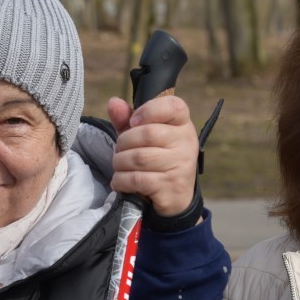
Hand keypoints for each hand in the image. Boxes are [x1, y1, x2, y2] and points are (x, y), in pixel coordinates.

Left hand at [107, 95, 198, 215]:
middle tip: (120, 150)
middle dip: (123, 142)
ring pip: (139, 158)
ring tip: (119, 166)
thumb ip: (126, 119)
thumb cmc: (156, 160)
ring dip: (120, 162)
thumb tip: (113, 102)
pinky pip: (137, 179)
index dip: (149, 110)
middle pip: (147, 134)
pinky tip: (120, 181)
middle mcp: (186, 142)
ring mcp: (181, 165)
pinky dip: (121, 180)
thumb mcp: (141, 137)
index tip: (133, 122)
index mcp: (182, 124)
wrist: (175, 197)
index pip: (173, 106)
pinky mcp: (170, 186)